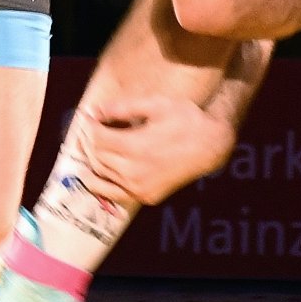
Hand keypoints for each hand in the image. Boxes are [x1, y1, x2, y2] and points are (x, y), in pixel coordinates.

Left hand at [69, 95, 239, 206]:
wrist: (211, 146)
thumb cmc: (185, 120)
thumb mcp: (155, 105)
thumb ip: (122, 108)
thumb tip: (95, 111)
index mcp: (135, 146)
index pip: (98, 138)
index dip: (90, 125)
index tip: (90, 116)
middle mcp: (134, 171)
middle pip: (96, 155)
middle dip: (89, 140)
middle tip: (91, 128)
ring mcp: (140, 187)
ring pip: (101, 173)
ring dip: (92, 158)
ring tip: (92, 144)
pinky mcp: (146, 196)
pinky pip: (113, 193)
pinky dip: (99, 184)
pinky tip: (93, 173)